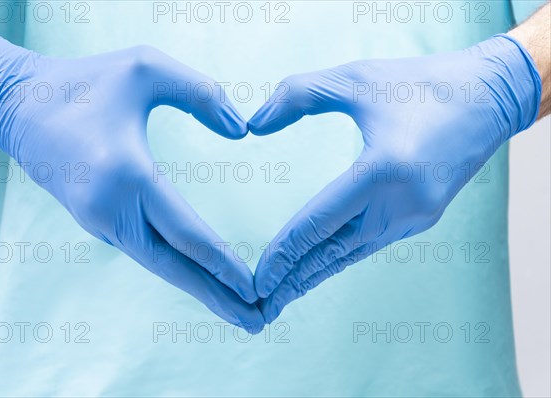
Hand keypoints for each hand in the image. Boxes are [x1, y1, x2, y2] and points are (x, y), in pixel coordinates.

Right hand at [0, 36, 262, 332]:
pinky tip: (197, 276)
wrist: (19, 106)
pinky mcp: (96, 221)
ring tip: (235, 310)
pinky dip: (175, 269)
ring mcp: (99, 221)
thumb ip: (201, 93)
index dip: (222, 263)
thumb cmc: (85, 83)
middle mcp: (111, 209)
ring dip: (198, 288)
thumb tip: (242, 132)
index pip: (185, 233)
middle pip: (173, 267)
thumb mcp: (146, 67)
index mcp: (126, 175)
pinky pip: (143, 251)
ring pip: (157, 264)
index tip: (254, 288)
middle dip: (216, 296)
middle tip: (257, 322)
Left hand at [249, 34, 540, 322]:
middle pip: (333, 253)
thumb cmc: (422, 83)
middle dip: (294, 281)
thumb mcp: (356, 78)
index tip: (258, 280)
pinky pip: (372, 243)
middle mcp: (401, 204)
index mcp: (383, 172)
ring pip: (353, 253)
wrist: (490, 97)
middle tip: (260, 308)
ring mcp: (416, 215)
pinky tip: (323, 264)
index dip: (284, 254)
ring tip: (284, 296)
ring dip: (316, 274)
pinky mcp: (423, 216)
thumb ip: (298, 95)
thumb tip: (254, 124)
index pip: (319, 223)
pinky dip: (341, 256)